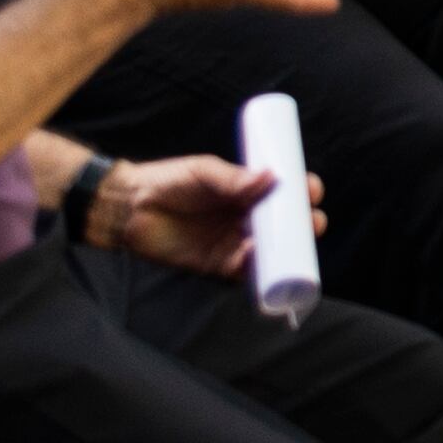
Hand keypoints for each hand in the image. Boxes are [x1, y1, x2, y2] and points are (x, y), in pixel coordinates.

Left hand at [104, 152, 314, 274]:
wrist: (131, 207)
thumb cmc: (168, 181)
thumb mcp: (204, 172)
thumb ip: (233, 179)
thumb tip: (270, 178)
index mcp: (246, 191)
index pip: (283, 192)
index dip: (301, 191)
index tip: (310, 189)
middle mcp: (245, 217)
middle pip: (285, 224)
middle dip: (304, 224)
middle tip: (311, 221)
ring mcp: (234, 242)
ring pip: (271, 249)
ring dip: (287, 250)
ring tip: (295, 243)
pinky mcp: (219, 264)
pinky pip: (244, 271)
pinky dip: (256, 268)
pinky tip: (261, 259)